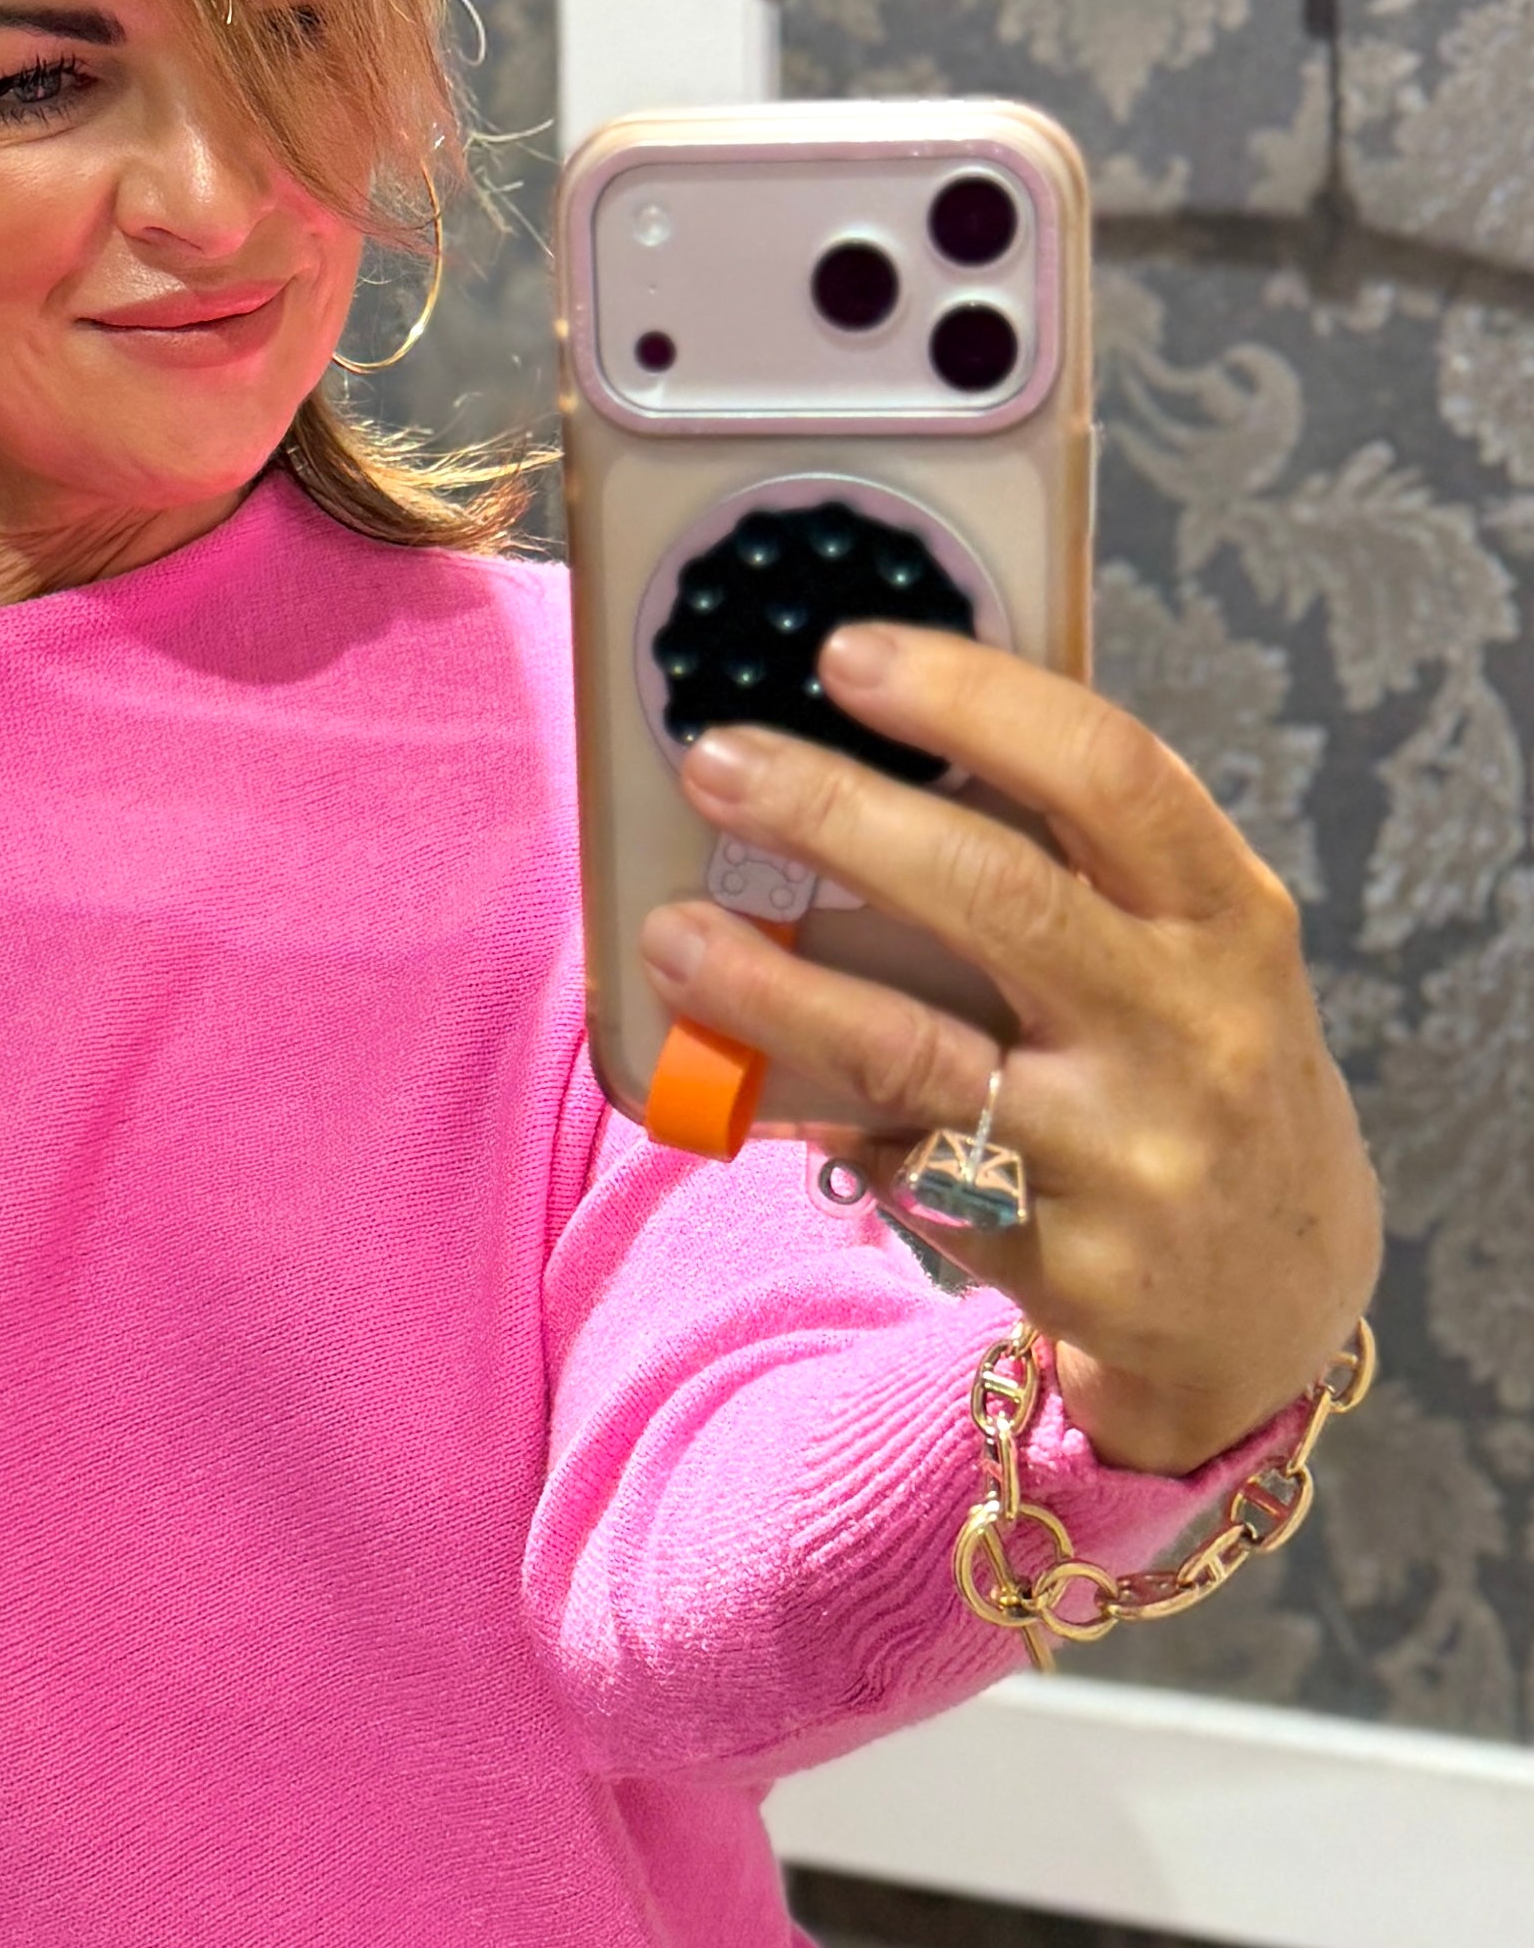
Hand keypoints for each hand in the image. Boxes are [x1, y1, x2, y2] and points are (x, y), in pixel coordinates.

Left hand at [634, 622, 1381, 1474]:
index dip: (976, 701)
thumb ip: (1077, 872)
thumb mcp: (1191, 960)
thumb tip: (877, 761)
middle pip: (996, 895)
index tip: (850, 653)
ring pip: (916, 1052)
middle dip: (836, 816)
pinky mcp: (1064, 1256)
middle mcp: (1190, 1026)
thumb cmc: (1196, 1079)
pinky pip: (902, 1171)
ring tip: (672, 935)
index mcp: (1227, 916)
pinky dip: (821, 1122)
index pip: (1110, 773)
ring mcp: (1127, 1150)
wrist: (1275, 1295)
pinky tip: (746, 1086)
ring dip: (775, 988)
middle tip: (717, 764)